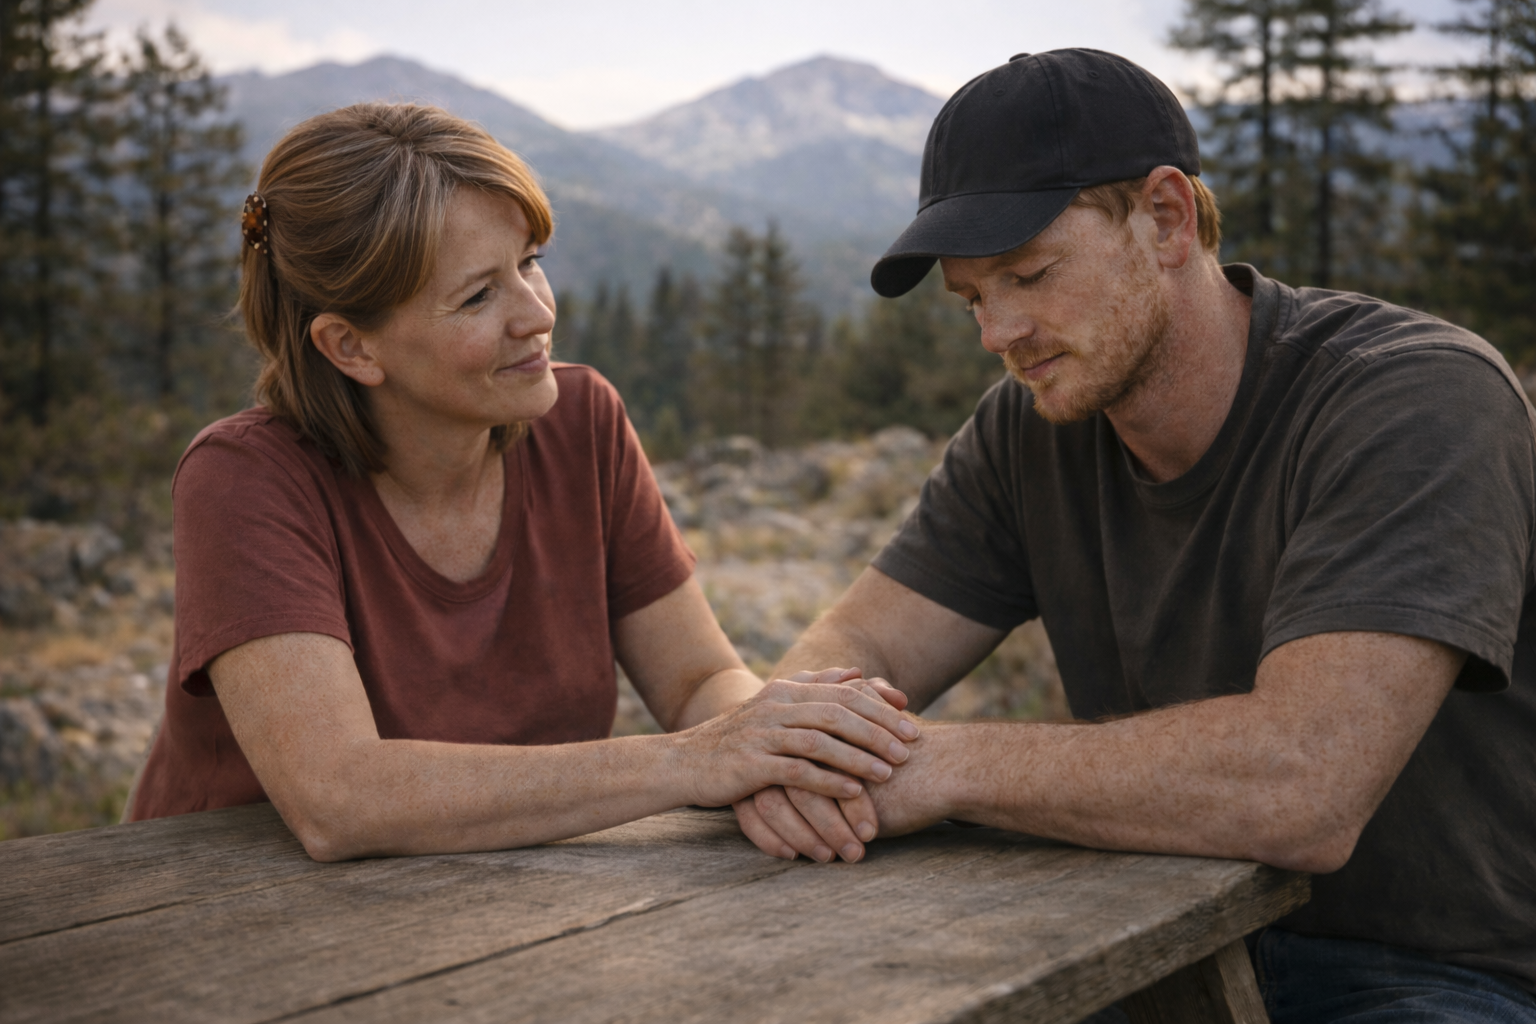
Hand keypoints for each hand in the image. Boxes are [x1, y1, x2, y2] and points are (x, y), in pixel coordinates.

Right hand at [731, 667, 910, 862]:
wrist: (683, 763)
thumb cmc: (738, 739)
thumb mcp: (775, 707)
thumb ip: (814, 687)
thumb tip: (855, 672)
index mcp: (786, 690)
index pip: (843, 694)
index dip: (881, 709)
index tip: (912, 726)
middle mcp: (775, 706)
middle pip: (837, 714)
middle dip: (877, 732)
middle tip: (909, 750)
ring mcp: (762, 734)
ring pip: (820, 742)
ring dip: (858, 758)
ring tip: (888, 773)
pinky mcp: (751, 765)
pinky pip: (796, 771)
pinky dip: (827, 780)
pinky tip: (852, 791)